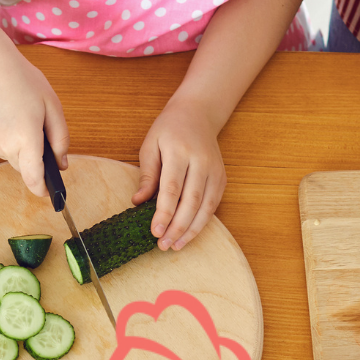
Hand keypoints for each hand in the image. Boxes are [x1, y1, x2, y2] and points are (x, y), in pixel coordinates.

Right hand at [0, 43, 67, 197]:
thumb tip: (62, 164)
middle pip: (23, 165)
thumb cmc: (22, 81)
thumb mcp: (52, 106)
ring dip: (15, 145)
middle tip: (32, 127)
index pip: (33, 177)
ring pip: (8, 156)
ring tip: (14, 117)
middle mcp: (4, 145)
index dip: (42, 189)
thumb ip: (60, 138)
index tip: (49, 193)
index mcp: (26, 137)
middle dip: (31, 155)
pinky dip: (0, 138)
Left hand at [134, 97, 226, 250]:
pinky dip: (202, 222)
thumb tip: (138, 202)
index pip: (172, 188)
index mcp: (179, 151)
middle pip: (191, 201)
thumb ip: (147, 176)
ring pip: (205, 207)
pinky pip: (213, 205)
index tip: (155, 232)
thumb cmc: (169, 130)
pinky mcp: (221, 178)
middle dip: (177, 227)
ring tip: (176, 245)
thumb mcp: (150, 146)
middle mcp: (201, 161)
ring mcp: (214, 170)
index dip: (164, 213)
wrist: (198, 114)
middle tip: (163, 245)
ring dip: (191, 230)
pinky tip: (189, 234)